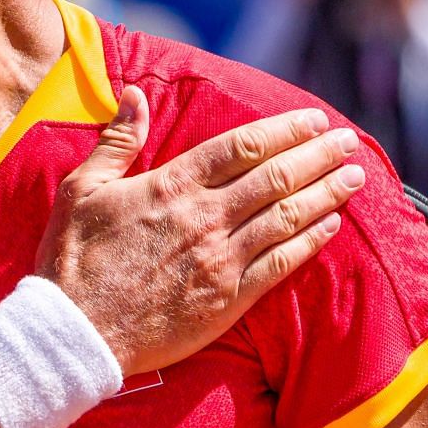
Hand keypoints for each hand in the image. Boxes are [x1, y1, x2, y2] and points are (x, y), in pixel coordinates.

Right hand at [37, 89, 363, 373]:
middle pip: (276, 176)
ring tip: (354, 176)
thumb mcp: (80, 189)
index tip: (312, 119)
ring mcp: (220, 259)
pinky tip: (332, 225)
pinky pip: (281, 263)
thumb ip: (117, 141)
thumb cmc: (72, 259)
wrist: (76, 332)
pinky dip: (311, 240)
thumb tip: (135, 95)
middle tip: (347, 139)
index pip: (242, 147)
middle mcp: (204, 217)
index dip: (284, 130)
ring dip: (326, 193)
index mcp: (170, 186)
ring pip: (287, 216)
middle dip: (318, 155)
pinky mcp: (227, 298)